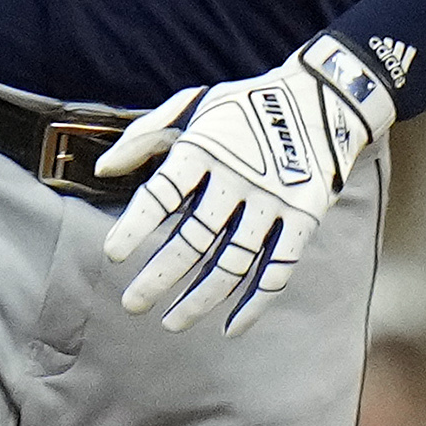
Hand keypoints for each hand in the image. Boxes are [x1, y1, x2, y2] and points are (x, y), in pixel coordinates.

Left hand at [95, 36, 394, 336]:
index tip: (112, 255)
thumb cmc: (243, 105)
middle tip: (132, 304)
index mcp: (203, 149)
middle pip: (193, 239)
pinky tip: (230, 328)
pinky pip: (279, 270)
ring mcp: (274, 202)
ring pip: (232, 263)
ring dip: (200, 299)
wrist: (322, 96)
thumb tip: (102, 168)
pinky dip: (256, 303)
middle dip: (159, 276)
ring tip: (170, 322)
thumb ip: (145, 135)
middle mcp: (237, 178)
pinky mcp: (304, 218)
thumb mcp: (192, 106)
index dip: (135, 226)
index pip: (162, 194)